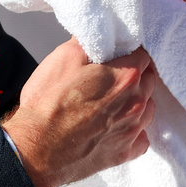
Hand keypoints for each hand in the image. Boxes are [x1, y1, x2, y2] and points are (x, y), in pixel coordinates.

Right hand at [1, 39, 156, 186]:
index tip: (118, 54)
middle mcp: (136, 103)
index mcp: (125, 76)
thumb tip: (99, 34)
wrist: (36, 150)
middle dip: (135, 74)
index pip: (143, 55)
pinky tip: (116, 126)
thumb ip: (88, 41)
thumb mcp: (63, 57)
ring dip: (136, 101)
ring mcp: (133, 130)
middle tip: (111, 76)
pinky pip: (142, 137)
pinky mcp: (125, 152)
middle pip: (149, 80)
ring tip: (112, 101)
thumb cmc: (48, 103)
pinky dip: (133, 129)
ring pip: (148, 107)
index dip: (130, 51)